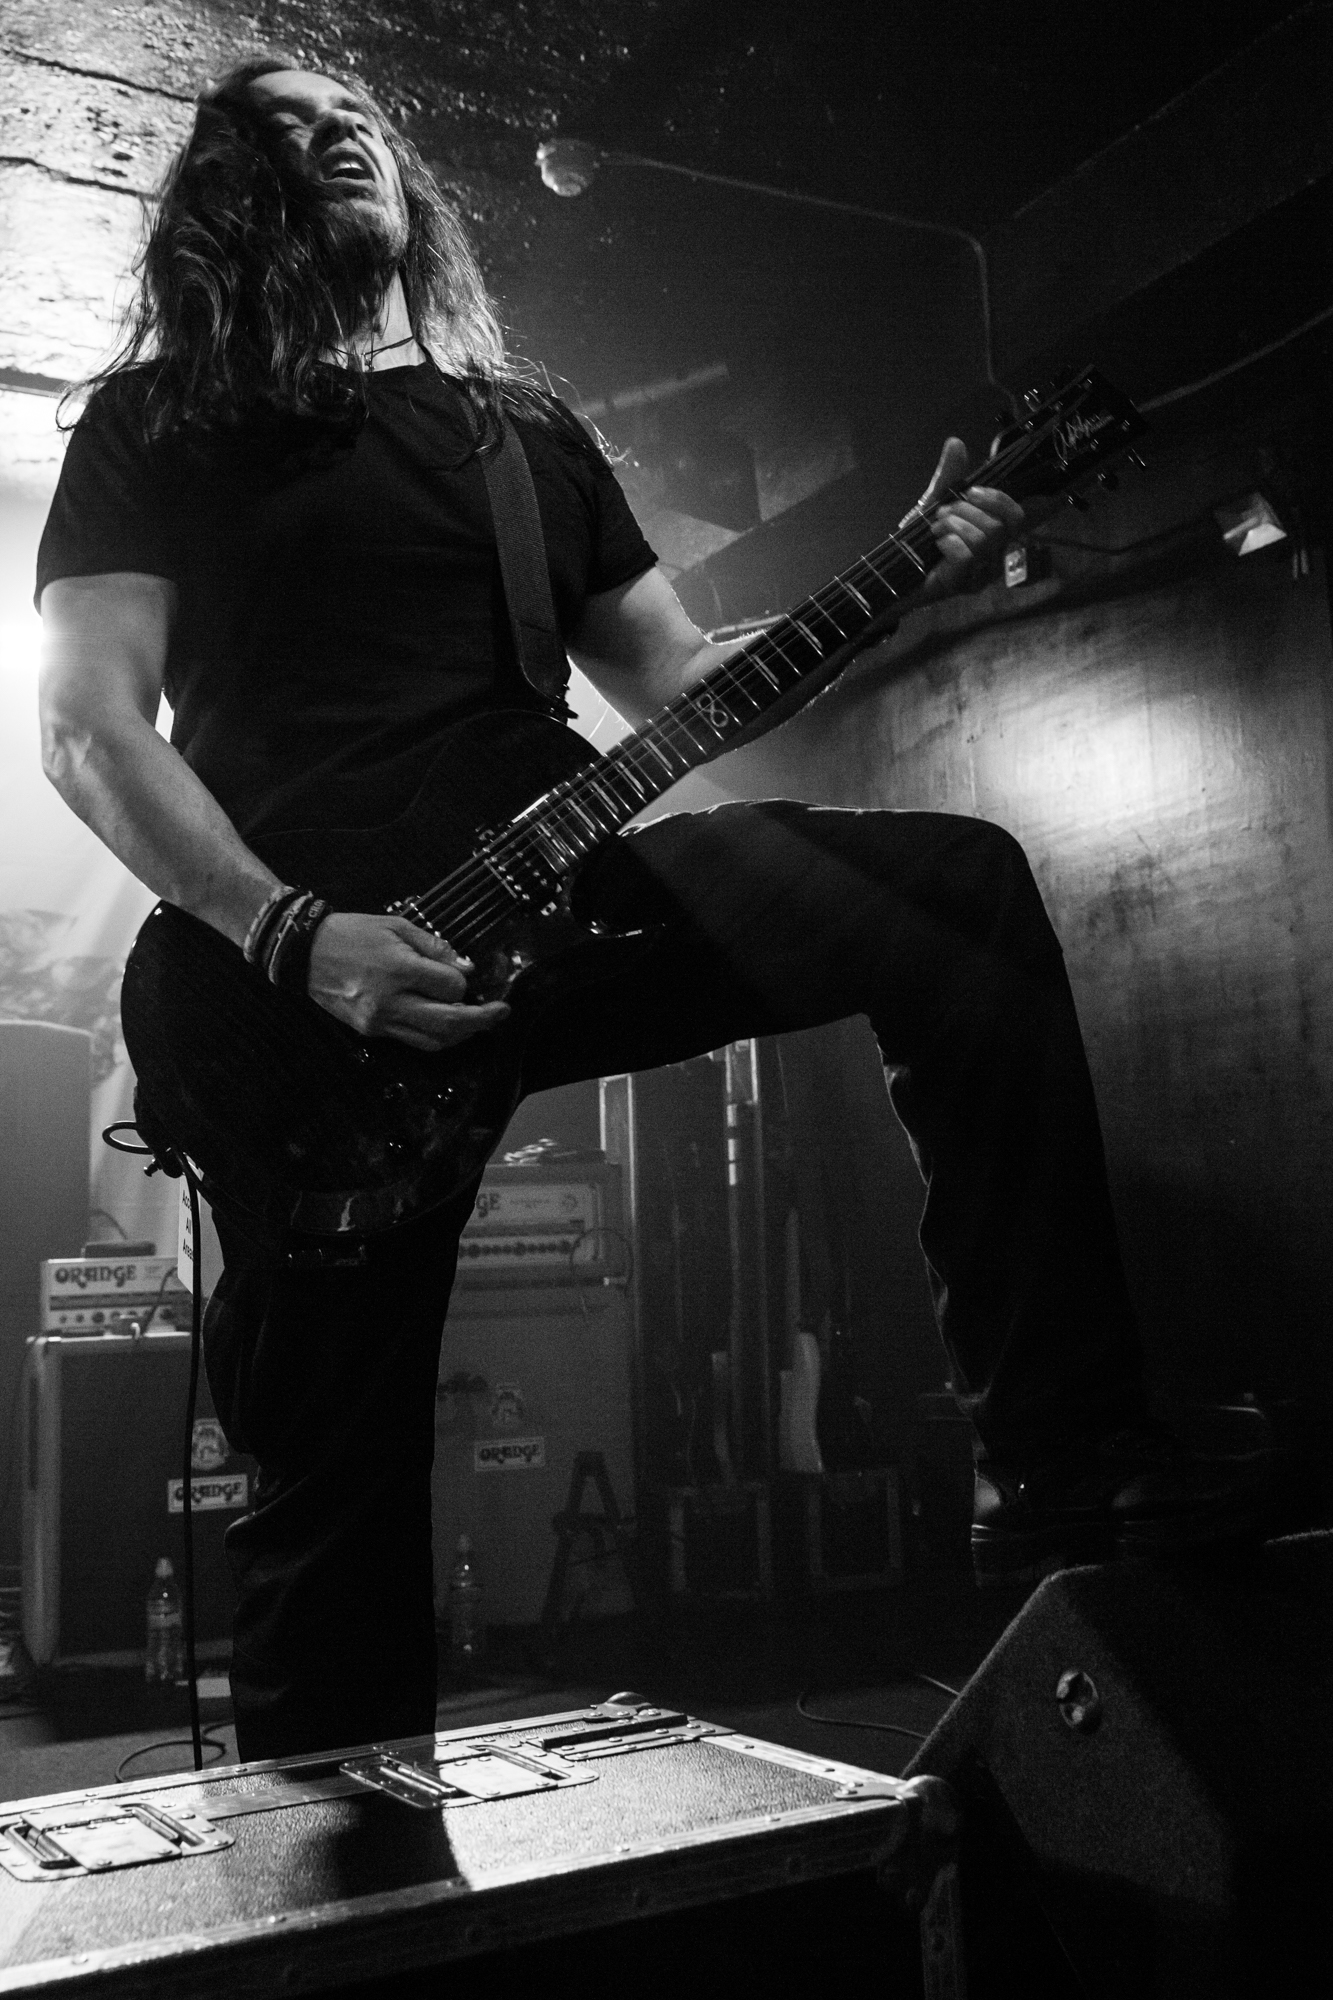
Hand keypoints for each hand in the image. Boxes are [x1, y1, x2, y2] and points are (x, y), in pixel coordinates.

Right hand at [307, 912, 509, 1051]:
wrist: (305, 952)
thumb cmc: (353, 933)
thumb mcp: (397, 926)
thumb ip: (434, 948)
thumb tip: (465, 969)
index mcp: (398, 969)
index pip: (450, 988)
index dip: (462, 982)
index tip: (461, 973)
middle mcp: (390, 1001)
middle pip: (449, 1023)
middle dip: (482, 1020)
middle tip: (502, 1012)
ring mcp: (379, 1021)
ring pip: (433, 1040)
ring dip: (462, 1034)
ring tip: (478, 1022)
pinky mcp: (371, 1031)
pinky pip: (413, 1041)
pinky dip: (436, 1037)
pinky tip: (447, 1026)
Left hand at [910, 436, 1024, 601]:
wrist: (894, 572)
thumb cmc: (918, 543)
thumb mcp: (934, 504)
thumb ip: (949, 477)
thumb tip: (956, 442)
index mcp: (990, 535)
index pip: (1016, 516)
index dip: (1000, 500)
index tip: (972, 492)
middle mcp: (992, 555)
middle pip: (998, 525)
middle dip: (963, 511)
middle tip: (941, 514)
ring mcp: (980, 574)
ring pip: (983, 539)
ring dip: (952, 526)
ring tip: (934, 529)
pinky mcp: (964, 585)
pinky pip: (967, 556)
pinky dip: (948, 543)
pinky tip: (937, 545)